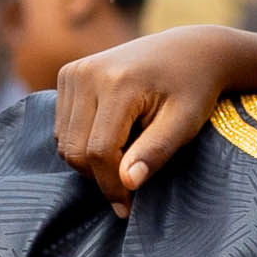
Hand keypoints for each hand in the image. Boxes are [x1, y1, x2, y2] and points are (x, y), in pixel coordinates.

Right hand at [49, 21, 256, 205]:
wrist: (190, 49)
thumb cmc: (193, 89)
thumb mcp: (184, 123)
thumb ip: (155, 152)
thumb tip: (127, 183)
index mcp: (118, 82)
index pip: (98, 151)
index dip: (111, 186)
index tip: (127, 207)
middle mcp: (87, 72)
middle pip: (74, 149)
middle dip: (99, 176)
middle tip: (130, 182)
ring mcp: (73, 71)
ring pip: (63, 142)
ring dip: (90, 161)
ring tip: (127, 154)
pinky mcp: (68, 74)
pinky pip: (62, 127)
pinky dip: (83, 142)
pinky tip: (113, 136)